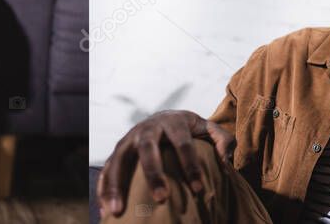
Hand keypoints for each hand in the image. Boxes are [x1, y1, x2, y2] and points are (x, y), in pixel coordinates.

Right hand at [96, 110, 234, 216]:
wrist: (163, 117)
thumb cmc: (189, 130)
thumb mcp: (208, 129)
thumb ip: (222, 140)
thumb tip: (225, 160)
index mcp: (172, 122)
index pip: (183, 143)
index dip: (191, 166)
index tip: (199, 189)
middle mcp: (147, 128)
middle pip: (148, 149)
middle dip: (153, 174)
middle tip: (162, 198)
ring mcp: (128, 139)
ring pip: (119, 159)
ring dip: (116, 185)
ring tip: (117, 212)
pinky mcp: (117, 151)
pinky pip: (107, 170)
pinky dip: (104, 190)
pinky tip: (105, 212)